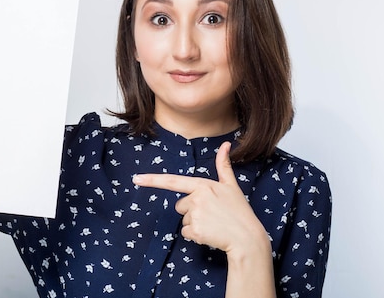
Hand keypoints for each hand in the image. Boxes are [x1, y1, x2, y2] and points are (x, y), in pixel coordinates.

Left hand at [132, 142, 267, 255]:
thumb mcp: (231, 186)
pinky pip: (185, 232)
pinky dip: (195, 234)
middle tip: (211, 214)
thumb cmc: (240, 212)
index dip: (152, 180)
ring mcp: (194, 214)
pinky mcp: (193, 230)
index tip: (136, 179)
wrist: (247, 238)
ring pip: (182, 218)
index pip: (172, 181)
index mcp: (202, 185)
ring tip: (213, 224)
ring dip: (194, 222)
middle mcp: (196, 198)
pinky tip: (209, 233)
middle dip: (191, 210)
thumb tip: (226, 144)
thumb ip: (223, 165)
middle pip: (180, 205)